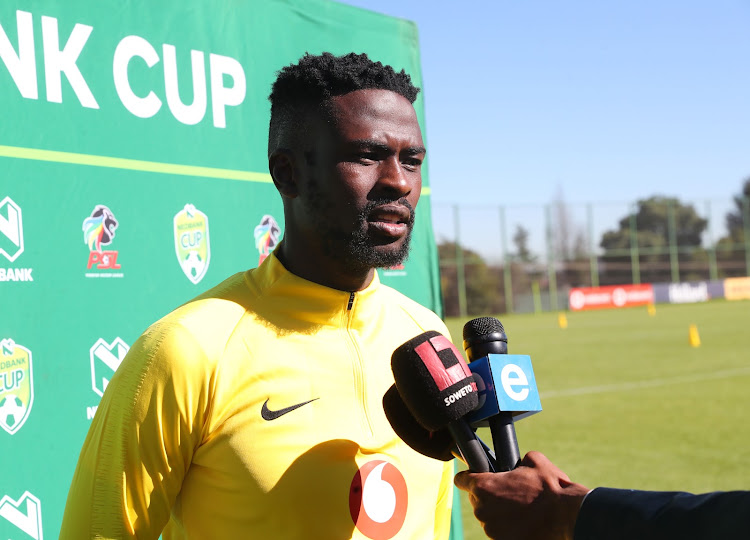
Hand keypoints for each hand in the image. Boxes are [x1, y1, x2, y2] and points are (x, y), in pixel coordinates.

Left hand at [454, 451, 588, 539]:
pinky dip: (508, 528)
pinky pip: (499, 532)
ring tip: (521, 509)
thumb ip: (517, 460)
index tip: (474, 478)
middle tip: (510, 494)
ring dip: (499, 513)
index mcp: (484, 486)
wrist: (568, 517)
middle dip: (490, 496)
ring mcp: (491, 530)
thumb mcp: (533, 461)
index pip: (462, 480)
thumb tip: (517, 462)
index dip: (468, 477)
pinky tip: (522, 522)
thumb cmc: (550, 488)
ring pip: (489, 517)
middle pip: (477, 500)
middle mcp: (482, 509)